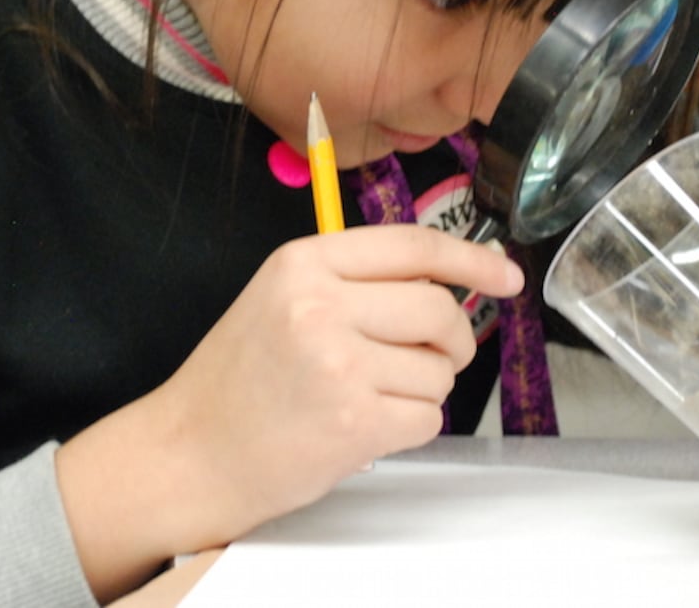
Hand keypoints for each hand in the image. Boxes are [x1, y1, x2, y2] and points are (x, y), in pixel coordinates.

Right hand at [55, 225, 521, 600]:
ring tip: (369, 399)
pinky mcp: (353, 421)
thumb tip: (447, 283)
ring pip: (438, 369)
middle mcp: (320, 305)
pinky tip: (363, 428)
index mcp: (303, 263)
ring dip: (422, 390)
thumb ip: (354, 282)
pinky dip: (409, 428)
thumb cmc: (240, 381)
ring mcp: (338, 364)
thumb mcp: (281, 299)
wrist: (191, 453)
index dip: (471, 260)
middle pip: (438, 308)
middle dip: (452, 340)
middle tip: (433, 358)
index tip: (506, 276)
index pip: (412, 246)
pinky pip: (427, 418)